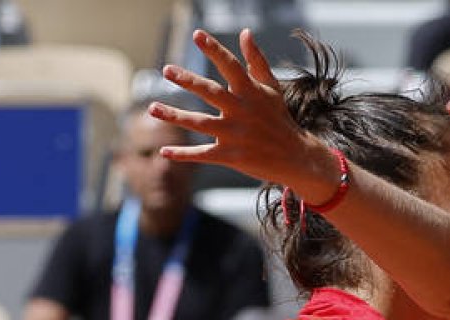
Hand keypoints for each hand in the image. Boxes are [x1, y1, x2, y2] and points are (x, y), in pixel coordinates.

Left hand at [152, 29, 334, 200]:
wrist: (296, 157)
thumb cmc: (279, 118)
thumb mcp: (272, 88)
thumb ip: (256, 61)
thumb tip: (245, 32)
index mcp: (251, 93)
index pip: (230, 67)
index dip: (214, 50)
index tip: (197, 34)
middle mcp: (242, 112)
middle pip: (211, 93)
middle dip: (189, 81)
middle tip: (167, 70)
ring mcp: (236, 135)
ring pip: (201, 124)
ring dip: (175, 116)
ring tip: (152, 108)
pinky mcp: (232, 157)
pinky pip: (204, 155)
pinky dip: (184, 155)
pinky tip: (164, 152)